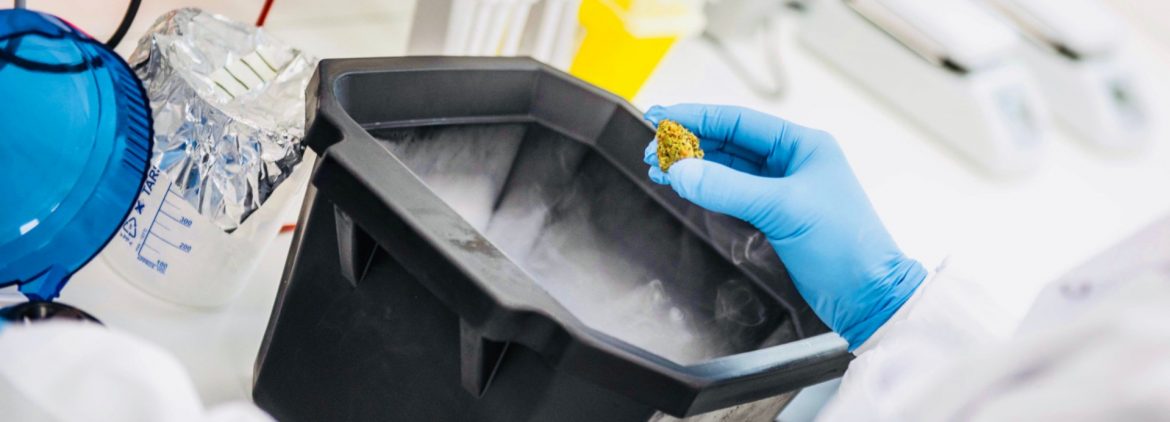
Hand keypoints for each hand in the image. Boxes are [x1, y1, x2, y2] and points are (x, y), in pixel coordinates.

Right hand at [643, 104, 925, 348]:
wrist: (867, 297)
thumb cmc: (846, 247)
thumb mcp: (783, 209)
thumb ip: (727, 188)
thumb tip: (681, 170)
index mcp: (803, 145)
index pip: (738, 122)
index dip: (696, 118)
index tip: (661, 117)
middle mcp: (792, 162)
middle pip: (729, 143)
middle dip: (688, 144)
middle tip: (651, 150)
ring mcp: (783, 190)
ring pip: (727, 168)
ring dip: (693, 167)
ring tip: (658, 168)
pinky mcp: (775, 217)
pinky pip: (732, 193)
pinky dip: (706, 189)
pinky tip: (684, 186)